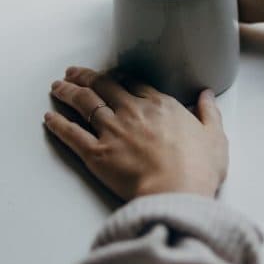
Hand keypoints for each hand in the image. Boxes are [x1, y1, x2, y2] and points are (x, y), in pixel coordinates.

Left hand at [44, 67, 227, 200]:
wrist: (176, 192)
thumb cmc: (198, 169)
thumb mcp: (215, 137)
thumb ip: (209, 113)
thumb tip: (207, 96)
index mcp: (160, 106)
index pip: (133, 83)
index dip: (118, 77)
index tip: (110, 75)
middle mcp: (132, 112)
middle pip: (103, 86)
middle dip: (86, 77)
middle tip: (73, 72)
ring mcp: (112, 131)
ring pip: (84, 103)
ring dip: (68, 92)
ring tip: (57, 86)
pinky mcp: (96, 154)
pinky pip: (71, 134)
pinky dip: (58, 124)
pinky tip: (49, 117)